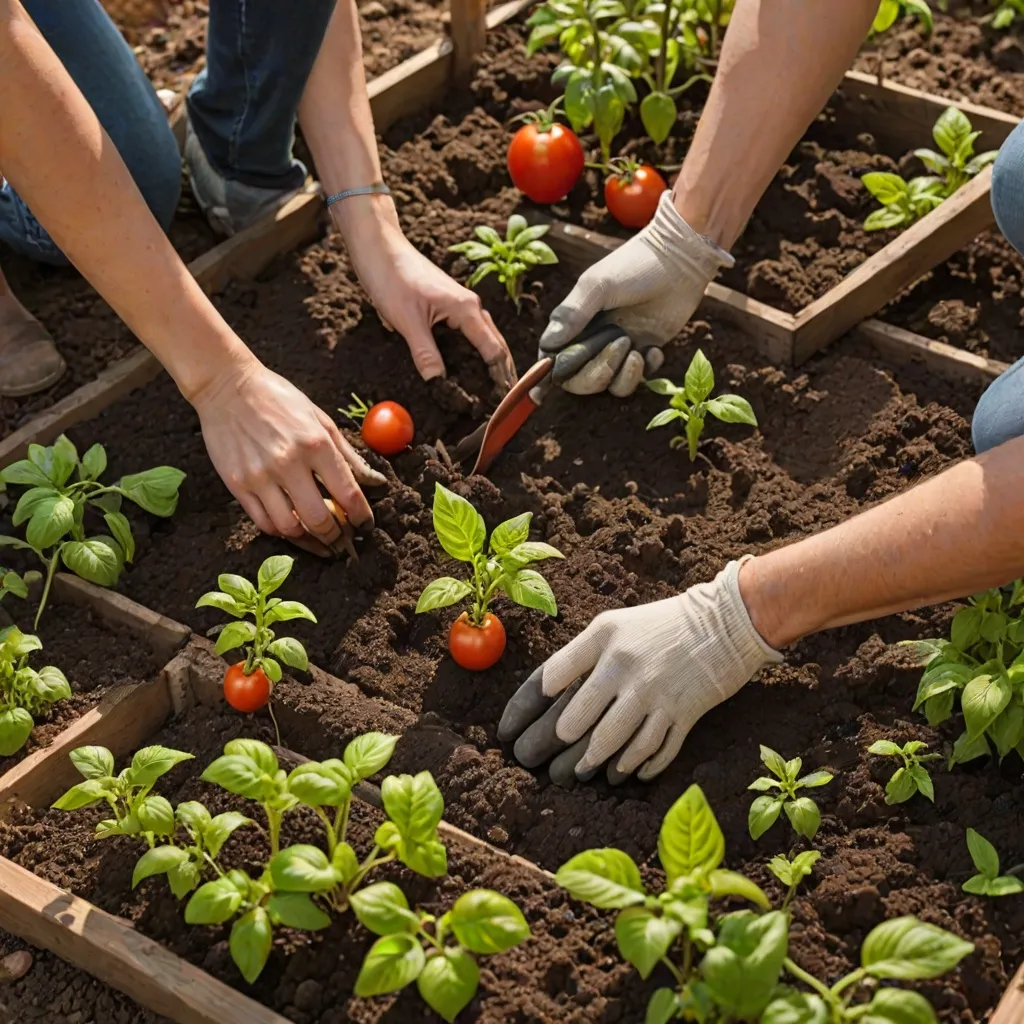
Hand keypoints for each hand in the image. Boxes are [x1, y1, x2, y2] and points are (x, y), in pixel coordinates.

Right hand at [191, 358, 386, 542]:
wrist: (227, 387)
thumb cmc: (279, 400)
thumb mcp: (321, 420)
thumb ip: (349, 455)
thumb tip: (376, 483)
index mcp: (316, 444)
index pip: (348, 494)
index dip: (362, 518)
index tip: (366, 527)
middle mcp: (288, 463)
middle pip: (319, 519)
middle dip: (337, 538)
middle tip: (344, 543)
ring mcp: (260, 476)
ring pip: (290, 528)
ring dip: (310, 542)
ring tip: (321, 543)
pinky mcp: (237, 484)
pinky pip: (263, 522)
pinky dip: (283, 533)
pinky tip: (295, 531)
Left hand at [347, 218, 516, 391]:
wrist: (379, 248)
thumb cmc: (392, 278)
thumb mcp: (407, 321)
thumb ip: (425, 353)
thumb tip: (438, 384)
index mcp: (466, 309)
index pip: (494, 351)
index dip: (500, 377)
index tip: (503, 400)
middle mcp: (470, 306)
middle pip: (496, 345)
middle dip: (504, 372)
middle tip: (508, 400)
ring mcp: (461, 305)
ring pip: (485, 338)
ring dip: (492, 362)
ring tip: (497, 386)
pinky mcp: (449, 305)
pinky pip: (470, 333)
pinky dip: (477, 351)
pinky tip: (473, 365)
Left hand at [497, 559, 780, 785]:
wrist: (725, 621)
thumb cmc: (658, 625)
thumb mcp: (613, 626)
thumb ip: (581, 656)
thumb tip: (549, 696)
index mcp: (602, 639)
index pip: (548, 679)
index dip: (521, 710)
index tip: (507, 731)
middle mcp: (624, 667)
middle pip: (574, 721)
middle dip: (548, 748)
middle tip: (533, 762)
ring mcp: (655, 694)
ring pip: (610, 745)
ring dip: (587, 765)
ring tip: (574, 772)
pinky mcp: (683, 715)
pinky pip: (651, 753)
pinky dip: (634, 768)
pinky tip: (621, 774)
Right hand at [539, 192, 733, 396]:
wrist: (680, 260)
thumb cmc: (634, 266)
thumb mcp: (597, 285)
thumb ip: (572, 314)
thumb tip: (547, 346)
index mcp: (575, 323)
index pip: (554, 359)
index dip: (548, 376)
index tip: (542, 392)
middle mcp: (594, 339)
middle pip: (582, 380)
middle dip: (597, 373)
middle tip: (621, 346)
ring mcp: (619, 348)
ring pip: (610, 385)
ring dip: (624, 375)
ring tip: (637, 350)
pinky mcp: (644, 352)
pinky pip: (638, 379)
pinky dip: (646, 369)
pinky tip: (655, 349)